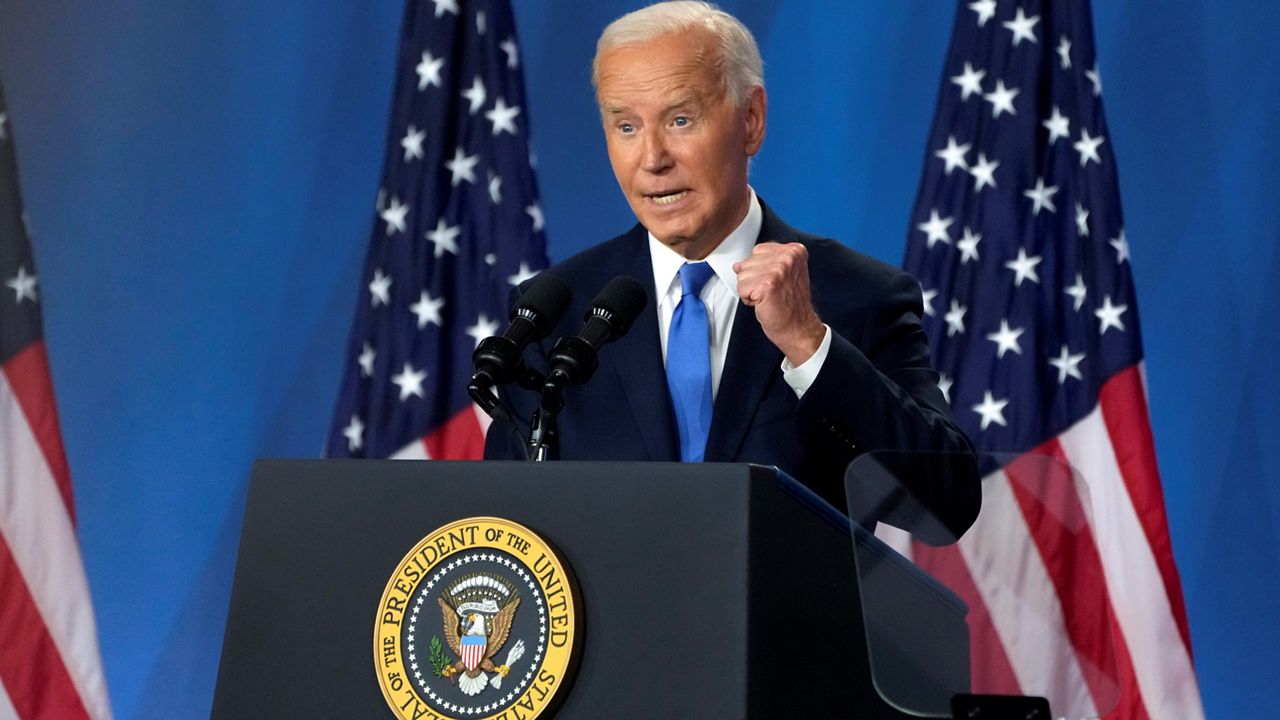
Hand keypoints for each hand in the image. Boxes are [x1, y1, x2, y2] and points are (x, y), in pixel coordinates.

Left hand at [733, 242, 825, 364]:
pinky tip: (764, 303)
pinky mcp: (766, 285)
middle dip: (754, 279)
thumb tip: (738, 265)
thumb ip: (764, 263)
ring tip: (768, 297)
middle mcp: (787, 257)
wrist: (798, 327)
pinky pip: (742, 289)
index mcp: (794, 250)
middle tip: (772, 291)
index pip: (758, 250)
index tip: (776, 281)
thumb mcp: (785, 274)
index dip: (761, 269)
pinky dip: (749, 300)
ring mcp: (777, 270)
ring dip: (751, 290)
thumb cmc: (791, 304)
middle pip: (748, 262)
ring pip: (742, 275)